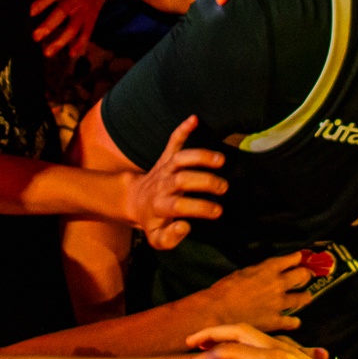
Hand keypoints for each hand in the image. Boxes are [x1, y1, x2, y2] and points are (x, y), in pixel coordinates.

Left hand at [31, 0, 110, 59]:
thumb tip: (28, 3)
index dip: (41, 4)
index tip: (30, 12)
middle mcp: (73, 1)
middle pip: (61, 13)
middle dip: (48, 26)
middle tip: (36, 37)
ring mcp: (83, 11)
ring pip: (72, 28)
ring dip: (60, 41)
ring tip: (48, 52)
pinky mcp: (92, 18)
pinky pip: (86, 33)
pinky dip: (80, 44)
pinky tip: (71, 53)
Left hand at [125, 116, 225, 247]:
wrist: (133, 200)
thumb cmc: (152, 221)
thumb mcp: (156, 239)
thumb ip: (169, 239)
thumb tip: (185, 226)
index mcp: (160, 206)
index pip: (179, 206)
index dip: (199, 208)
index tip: (218, 211)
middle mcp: (162, 185)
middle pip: (182, 179)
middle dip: (204, 182)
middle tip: (224, 188)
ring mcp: (164, 169)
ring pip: (179, 158)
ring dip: (199, 156)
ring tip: (221, 160)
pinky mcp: (166, 157)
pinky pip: (172, 141)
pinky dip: (182, 129)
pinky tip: (194, 119)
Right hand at [200, 252, 315, 331]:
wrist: (217, 312)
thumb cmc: (223, 290)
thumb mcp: (242, 273)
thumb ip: (258, 272)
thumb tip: (265, 273)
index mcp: (268, 269)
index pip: (290, 259)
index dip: (297, 258)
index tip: (299, 258)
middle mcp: (278, 284)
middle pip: (302, 276)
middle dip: (305, 275)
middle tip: (305, 277)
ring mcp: (279, 303)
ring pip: (302, 298)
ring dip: (305, 297)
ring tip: (306, 297)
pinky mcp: (276, 321)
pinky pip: (292, 321)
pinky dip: (294, 321)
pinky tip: (294, 321)